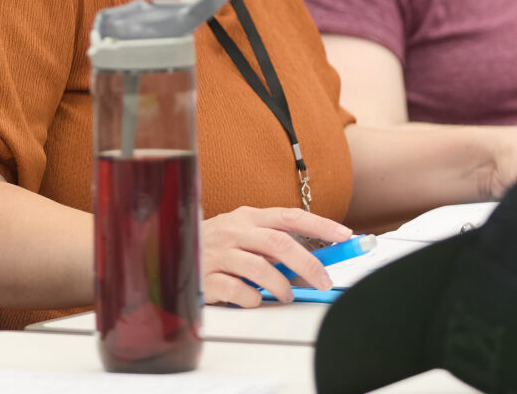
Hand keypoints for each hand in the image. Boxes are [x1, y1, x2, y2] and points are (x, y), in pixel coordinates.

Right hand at [201, 206, 352, 307]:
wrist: (171, 247)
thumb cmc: (218, 244)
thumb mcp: (246, 234)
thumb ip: (275, 244)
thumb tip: (313, 264)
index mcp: (249, 217)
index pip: (291, 216)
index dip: (320, 225)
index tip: (345, 236)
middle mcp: (235, 231)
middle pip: (279, 244)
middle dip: (308, 264)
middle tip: (323, 281)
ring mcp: (219, 253)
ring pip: (260, 269)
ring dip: (281, 286)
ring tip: (286, 295)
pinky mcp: (207, 278)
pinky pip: (238, 291)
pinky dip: (253, 299)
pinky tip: (253, 299)